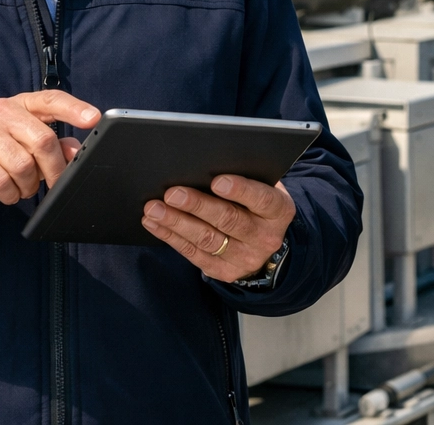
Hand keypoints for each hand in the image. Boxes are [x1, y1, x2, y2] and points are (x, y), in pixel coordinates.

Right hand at [0, 91, 99, 208]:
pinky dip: (10, 195)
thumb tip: (75, 150)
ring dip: (29, 185)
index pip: (50, 100)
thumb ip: (53, 145)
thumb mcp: (26, 144)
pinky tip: (8, 193)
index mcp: (20, 105)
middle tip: (53, 184)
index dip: (73, 108)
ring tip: (24, 187)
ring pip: (22, 165)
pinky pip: (0, 182)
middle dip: (54, 169)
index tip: (93, 118)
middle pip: (42, 140)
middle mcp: (0, 112)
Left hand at [142, 175, 295, 281]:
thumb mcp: (262, 185)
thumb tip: (205, 162)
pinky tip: (154, 223)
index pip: (262, 199)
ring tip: (154, 208)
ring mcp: (245, 258)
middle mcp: (265, 237)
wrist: (263, 240)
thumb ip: (244, 175)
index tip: (216, 181)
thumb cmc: (256, 201)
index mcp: (279, 210)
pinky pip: (194, 254)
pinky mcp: (224, 271)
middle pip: (229, 220)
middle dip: (197, 206)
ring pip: (207, 240)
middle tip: (173, 193)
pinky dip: (171, 237)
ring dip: (177, 223)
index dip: (240, 190)